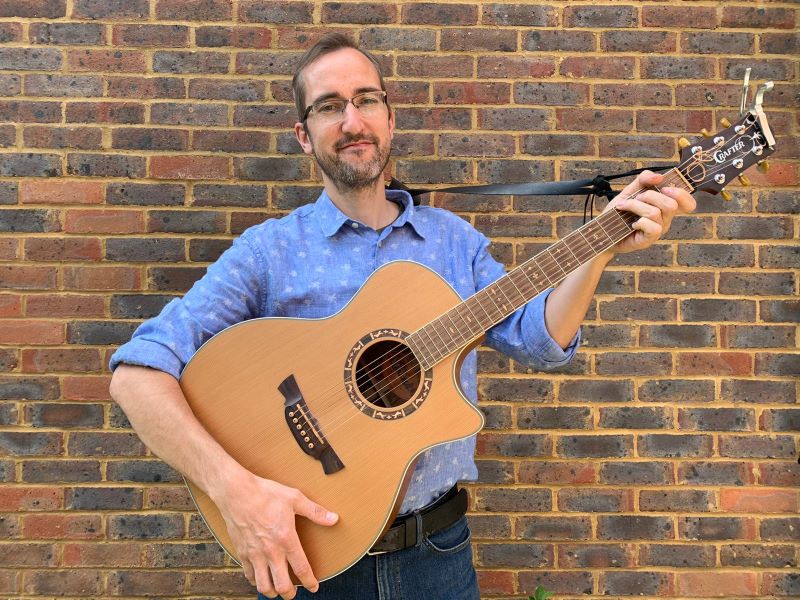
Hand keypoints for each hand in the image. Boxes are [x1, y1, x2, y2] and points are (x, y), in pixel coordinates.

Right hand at [212, 473, 337, 598]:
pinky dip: (256, 580)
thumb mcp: (294, 498)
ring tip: (277, 590)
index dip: (310, 582)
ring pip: (263, 585)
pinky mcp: (241, 552)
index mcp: (286, 539)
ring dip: (272, 592)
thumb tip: (334, 518)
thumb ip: (315, 511)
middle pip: (282, 585)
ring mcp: (255, 554)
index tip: (314, 587)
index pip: (301, 569)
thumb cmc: (265, 494)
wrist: (236, 492)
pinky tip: (260, 577)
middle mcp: (271, 551)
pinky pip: (249, 575)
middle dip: (290, 594)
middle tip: (294, 593)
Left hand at [603, 170, 696, 254]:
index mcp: (665, 206)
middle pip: (671, 205)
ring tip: (624, 207)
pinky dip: (639, 222)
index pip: (688, 203)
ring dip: (636, 206)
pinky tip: (631, 224)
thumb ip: (644, 180)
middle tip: (636, 198)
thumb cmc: (620, 211)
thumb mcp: (630, 191)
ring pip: (656, 213)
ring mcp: (658, 231)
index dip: (682, 194)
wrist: (603, 230)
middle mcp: (665, 219)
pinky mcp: (648, 240)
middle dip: (650, 196)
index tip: (664, 188)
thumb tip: (659, 177)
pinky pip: (652, 227)